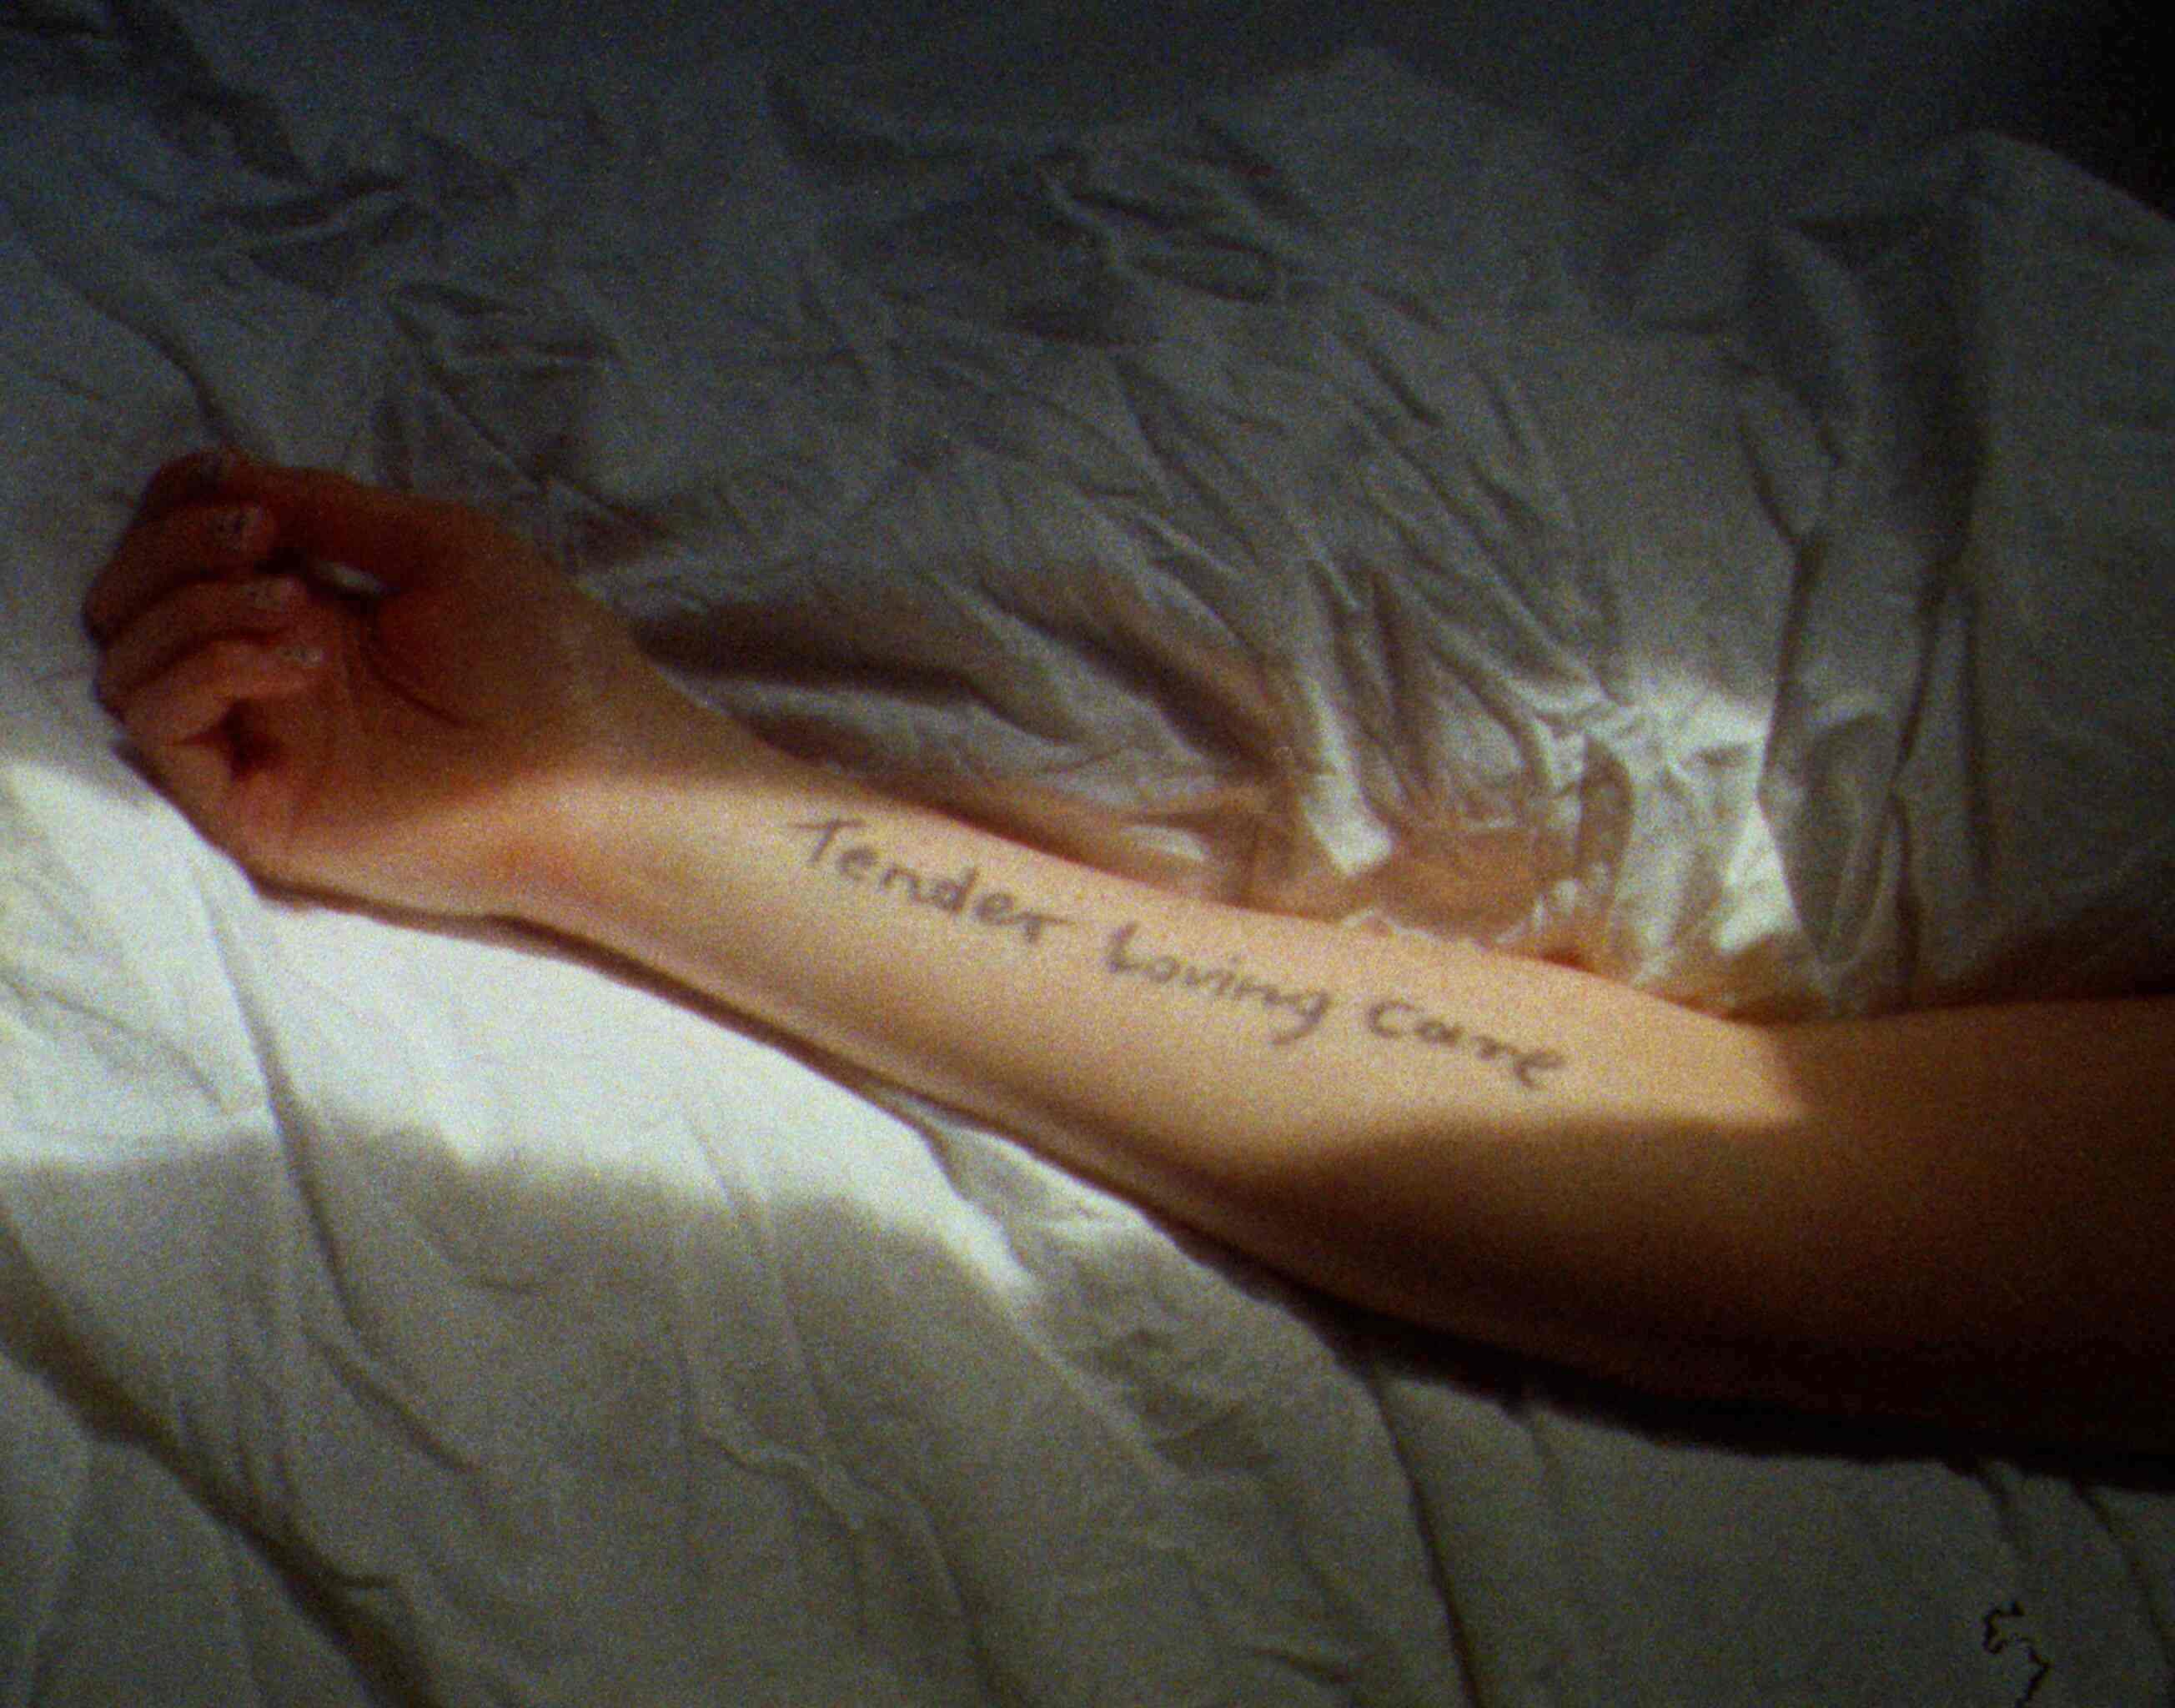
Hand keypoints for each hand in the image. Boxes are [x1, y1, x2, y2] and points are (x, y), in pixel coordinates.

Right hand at [85, 451, 715, 917]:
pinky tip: (300, 660)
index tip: (236, 483)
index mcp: (310, 617)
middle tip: (262, 538)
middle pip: (132, 599)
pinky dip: (205, 668)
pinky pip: (159, 726)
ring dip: (192, 604)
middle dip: (171, 545)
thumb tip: (225, 476)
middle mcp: (268, 680)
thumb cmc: (546, 661)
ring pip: (128, 659)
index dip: (182, 502)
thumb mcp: (436, 545)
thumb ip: (327, 507)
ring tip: (295, 603)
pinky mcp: (253, 808)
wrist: (594, 773)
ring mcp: (257, 744)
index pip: (182, 551)